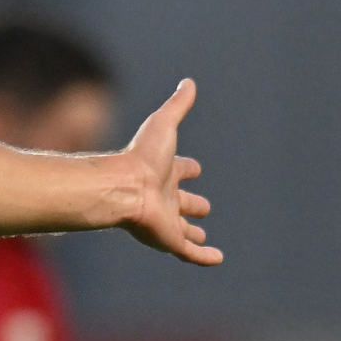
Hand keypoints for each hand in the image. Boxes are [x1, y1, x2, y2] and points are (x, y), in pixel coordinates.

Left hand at [119, 79, 221, 265]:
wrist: (124, 187)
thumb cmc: (141, 157)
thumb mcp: (163, 124)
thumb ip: (177, 105)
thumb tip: (188, 81)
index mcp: (163, 172)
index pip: (178, 169)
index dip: (186, 168)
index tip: (195, 168)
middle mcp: (164, 196)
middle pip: (179, 201)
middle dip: (190, 204)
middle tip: (202, 206)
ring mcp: (166, 220)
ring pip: (181, 229)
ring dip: (191, 232)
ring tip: (201, 234)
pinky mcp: (169, 240)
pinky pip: (190, 252)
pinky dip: (204, 256)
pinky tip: (217, 259)